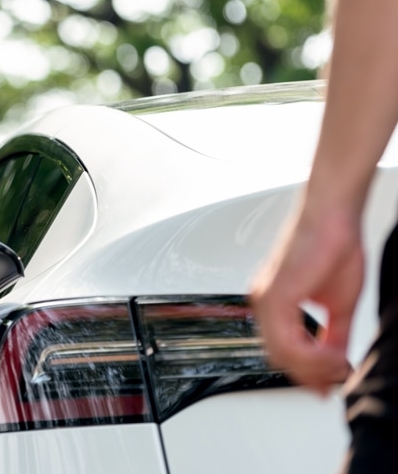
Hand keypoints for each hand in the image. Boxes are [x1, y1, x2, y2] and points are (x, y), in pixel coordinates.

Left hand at [250, 205, 363, 392]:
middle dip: (311, 375)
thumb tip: (334, 361)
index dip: (306, 374)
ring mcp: (265, 299)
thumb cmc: (332, 247)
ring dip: (314, 367)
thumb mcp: (337, 305)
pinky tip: (332, 354)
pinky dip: (311, 354)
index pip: (282, 352)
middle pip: (279, 357)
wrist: (331, 217)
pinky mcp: (275, 295)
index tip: (328, 385)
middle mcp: (262, 302)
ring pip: (281, 353)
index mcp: (272, 304)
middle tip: (337, 378)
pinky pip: (286, 339)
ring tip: (339, 364)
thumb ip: (332, 335)